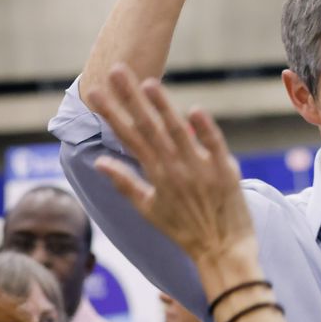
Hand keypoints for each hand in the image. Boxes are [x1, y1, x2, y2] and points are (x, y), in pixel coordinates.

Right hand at [89, 65, 255, 267]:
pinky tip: (194, 110)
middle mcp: (175, 169)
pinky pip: (214, 145)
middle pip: (149, 127)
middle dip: (130, 98)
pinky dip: (204, 129)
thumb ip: (124, 183)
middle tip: (116, 71)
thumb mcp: (148, 209)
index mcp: (156, 175)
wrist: (223, 250)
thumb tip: (99, 161)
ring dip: (162, 107)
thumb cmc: (185, 231)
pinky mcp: (226, 171)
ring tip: (147, 83)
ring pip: (178, 132)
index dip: (112, 113)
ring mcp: (201, 169)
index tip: (95, 91)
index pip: (129, 137)